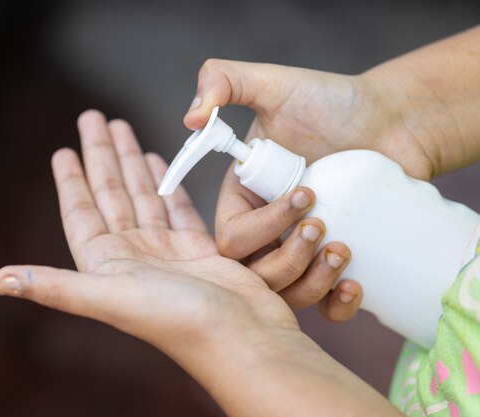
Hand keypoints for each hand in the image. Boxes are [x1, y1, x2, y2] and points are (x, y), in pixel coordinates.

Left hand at [0, 110, 401, 416]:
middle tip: (95, 117)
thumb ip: (56, 286)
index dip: (71, 181)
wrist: (240, 338)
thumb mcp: (110, 297)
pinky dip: (167, 184)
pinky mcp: (198, 249)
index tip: (62, 149)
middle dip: (102, 156)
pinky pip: (176, 207)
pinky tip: (159, 162)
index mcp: (106, 263)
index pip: (82, 212)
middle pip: (111, 194)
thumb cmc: (176, 321)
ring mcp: (166, 251)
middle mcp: (133, 255)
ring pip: (143, 196)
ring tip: (125, 130)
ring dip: (132, 163)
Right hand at [184, 59, 441, 320]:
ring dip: (312, 283)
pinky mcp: (334, 266)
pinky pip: (325, 308)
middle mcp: (267, 231)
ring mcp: (301, 251)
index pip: (232, 238)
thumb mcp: (273, 84)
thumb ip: (224, 82)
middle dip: (287, 259)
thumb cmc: (331, 102)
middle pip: (255, 276)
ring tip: (345, 250)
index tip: (306, 195)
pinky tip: (354, 284)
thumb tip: (190, 120)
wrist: (391, 120)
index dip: (262, 228)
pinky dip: (337, 306)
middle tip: (323, 226)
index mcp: (242, 199)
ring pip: (287, 296)